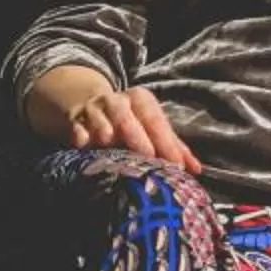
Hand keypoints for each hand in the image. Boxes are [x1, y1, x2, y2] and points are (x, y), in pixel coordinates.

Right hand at [23, 65, 204, 173]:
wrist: (84, 103)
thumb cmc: (127, 121)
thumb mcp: (149, 126)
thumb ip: (173, 146)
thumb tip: (197, 169)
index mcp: (141, 100)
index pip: (156, 120)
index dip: (167, 143)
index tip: (177, 166)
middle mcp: (117, 101)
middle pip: (128, 117)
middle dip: (138, 136)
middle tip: (148, 157)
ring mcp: (93, 109)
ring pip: (101, 118)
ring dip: (105, 130)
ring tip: (110, 142)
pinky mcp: (73, 120)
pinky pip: (76, 126)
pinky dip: (79, 134)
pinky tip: (82, 144)